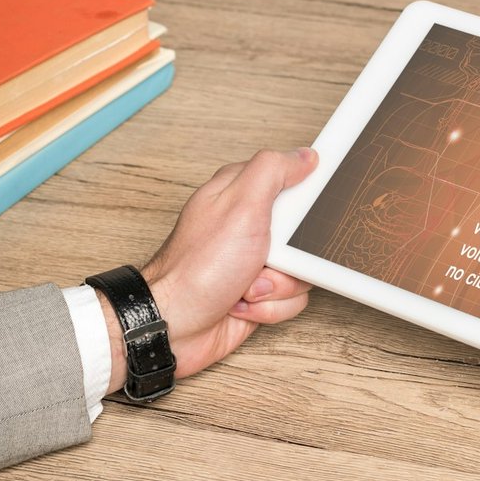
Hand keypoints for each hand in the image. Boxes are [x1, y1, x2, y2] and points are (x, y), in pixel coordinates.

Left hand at [97, 148, 318, 391]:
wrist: (174, 324)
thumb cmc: (198, 268)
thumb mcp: (240, 205)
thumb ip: (274, 171)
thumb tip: (304, 155)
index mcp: (242, 194)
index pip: (292, 181)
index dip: (305, 200)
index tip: (303, 216)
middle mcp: (248, 226)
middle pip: (304, 232)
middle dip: (293, 255)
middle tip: (268, 257)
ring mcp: (252, 261)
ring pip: (301, 271)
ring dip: (278, 286)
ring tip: (248, 286)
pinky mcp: (257, 294)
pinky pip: (290, 299)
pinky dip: (270, 307)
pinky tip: (242, 304)